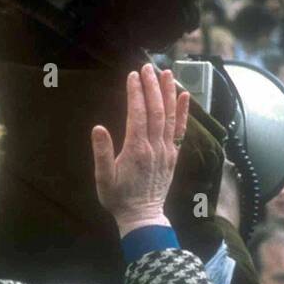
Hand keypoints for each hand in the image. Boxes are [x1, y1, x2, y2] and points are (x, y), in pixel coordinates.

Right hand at [92, 64, 189, 236]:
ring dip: (169, 93)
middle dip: (152, 86)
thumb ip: (102, 153)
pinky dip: (184, 111)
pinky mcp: (174, 155)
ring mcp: (167, 150)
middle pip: (156, 110)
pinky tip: (185, 96)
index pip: (138, 114)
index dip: (136, 93)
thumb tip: (98, 128)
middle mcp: (155, 146)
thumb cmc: (118, 198)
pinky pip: (180, 129)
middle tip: (148, 66)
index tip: (132, 76)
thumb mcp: (103, 178)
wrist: (142, 217)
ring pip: (170, 116)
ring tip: (166, 73)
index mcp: (136, 149)